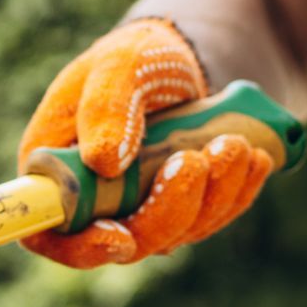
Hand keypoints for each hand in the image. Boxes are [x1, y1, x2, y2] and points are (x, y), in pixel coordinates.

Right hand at [19, 18, 273, 267]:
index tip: (119, 236)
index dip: (82, 249)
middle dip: (169, 210)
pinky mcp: (181, 209)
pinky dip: (235, 192)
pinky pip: (210, 219)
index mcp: (55, 176)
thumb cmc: (133, 58)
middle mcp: (93, 205)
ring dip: (212, 195)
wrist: (177, 57)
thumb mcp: (116, 65)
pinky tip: (255, 158)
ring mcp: (140, 212)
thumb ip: (105, 107)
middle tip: (195, 159)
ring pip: (177, 234)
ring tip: (234, 143)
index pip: (51, 235)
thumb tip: (106, 163)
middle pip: (127, 243)